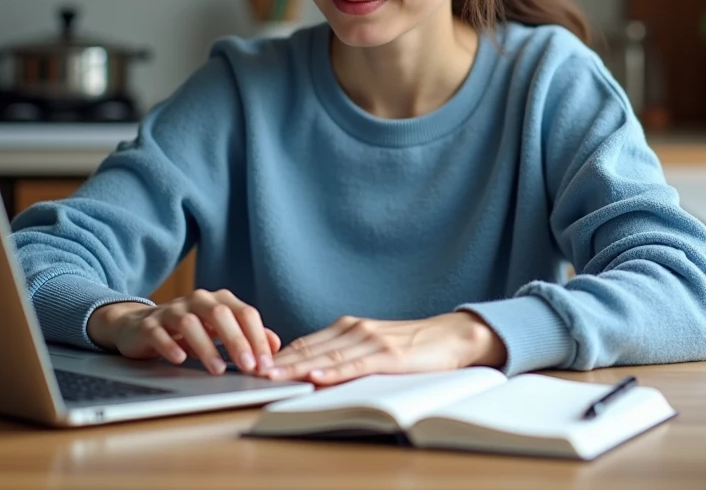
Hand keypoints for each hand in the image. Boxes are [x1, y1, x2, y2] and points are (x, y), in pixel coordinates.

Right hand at [86, 289, 281, 376]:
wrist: (139, 327)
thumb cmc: (187, 331)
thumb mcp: (219, 332)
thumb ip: (247, 335)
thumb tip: (275, 345)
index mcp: (220, 301)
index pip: (246, 314)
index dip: (258, 337)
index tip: (266, 364)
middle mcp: (198, 300)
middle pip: (221, 315)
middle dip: (238, 341)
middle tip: (249, 367)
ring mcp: (172, 310)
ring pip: (191, 323)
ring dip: (207, 347)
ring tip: (218, 370)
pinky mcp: (148, 325)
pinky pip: (159, 333)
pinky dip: (171, 346)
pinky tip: (180, 360)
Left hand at [265, 311, 506, 385]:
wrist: (452, 336)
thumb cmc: (414, 345)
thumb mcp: (374, 344)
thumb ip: (347, 353)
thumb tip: (316, 369)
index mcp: (350, 327)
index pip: (306, 342)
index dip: (280, 355)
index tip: (256, 366)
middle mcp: (355, 330)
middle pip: (309, 348)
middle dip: (279, 362)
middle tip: (252, 372)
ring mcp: (371, 341)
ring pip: (327, 357)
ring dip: (297, 367)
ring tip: (273, 377)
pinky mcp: (389, 356)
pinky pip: (355, 365)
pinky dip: (333, 372)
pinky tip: (316, 376)